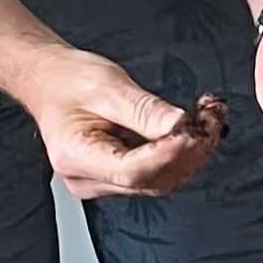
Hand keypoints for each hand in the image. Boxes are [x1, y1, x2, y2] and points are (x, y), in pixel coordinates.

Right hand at [17, 48, 226, 199]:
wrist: (50, 81)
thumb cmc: (68, 81)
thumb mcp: (107, 86)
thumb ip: (144, 109)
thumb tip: (179, 125)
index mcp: (76, 157)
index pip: (133, 171)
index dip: (169, 154)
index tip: (195, 131)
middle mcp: (88, 179)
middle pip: (151, 180)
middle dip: (189, 152)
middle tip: (213, 118)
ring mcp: (103, 182)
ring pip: (159, 180)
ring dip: (190, 153)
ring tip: (208, 119)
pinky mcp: (118, 176)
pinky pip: (157, 172)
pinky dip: (180, 153)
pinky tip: (194, 129)